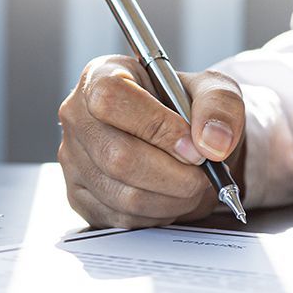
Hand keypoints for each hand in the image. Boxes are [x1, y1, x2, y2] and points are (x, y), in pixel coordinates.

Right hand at [57, 54, 246, 228]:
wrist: (176, 138)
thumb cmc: (185, 108)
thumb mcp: (213, 90)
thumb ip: (219, 105)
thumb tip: (212, 142)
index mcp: (101, 75)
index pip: (111, 98)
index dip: (156, 126)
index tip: (194, 146)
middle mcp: (77, 116)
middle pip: (117, 156)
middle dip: (174, 174)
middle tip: (203, 174)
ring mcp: (73, 159)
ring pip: (124, 195)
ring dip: (172, 198)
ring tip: (191, 185)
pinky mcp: (79, 196)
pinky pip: (122, 217)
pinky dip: (158, 214)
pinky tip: (169, 195)